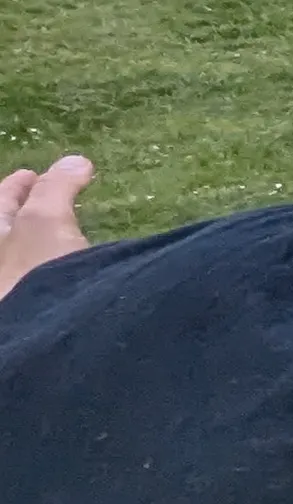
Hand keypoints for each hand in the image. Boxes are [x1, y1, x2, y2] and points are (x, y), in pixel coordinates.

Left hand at [0, 154, 95, 306]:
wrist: (47, 343)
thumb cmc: (35, 273)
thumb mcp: (46, 221)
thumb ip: (57, 188)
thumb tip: (75, 161)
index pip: (0, 203)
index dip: (16, 186)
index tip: (31, 173)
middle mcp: (3, 263)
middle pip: (9, 230)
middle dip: (26, 213)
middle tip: (48, 199)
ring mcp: (17, 286)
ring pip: (25, 255)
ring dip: (42, 240)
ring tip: (64, 232)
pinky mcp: (39, 310)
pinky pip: (43, 278)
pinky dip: (55, 264)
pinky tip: (74, 267)